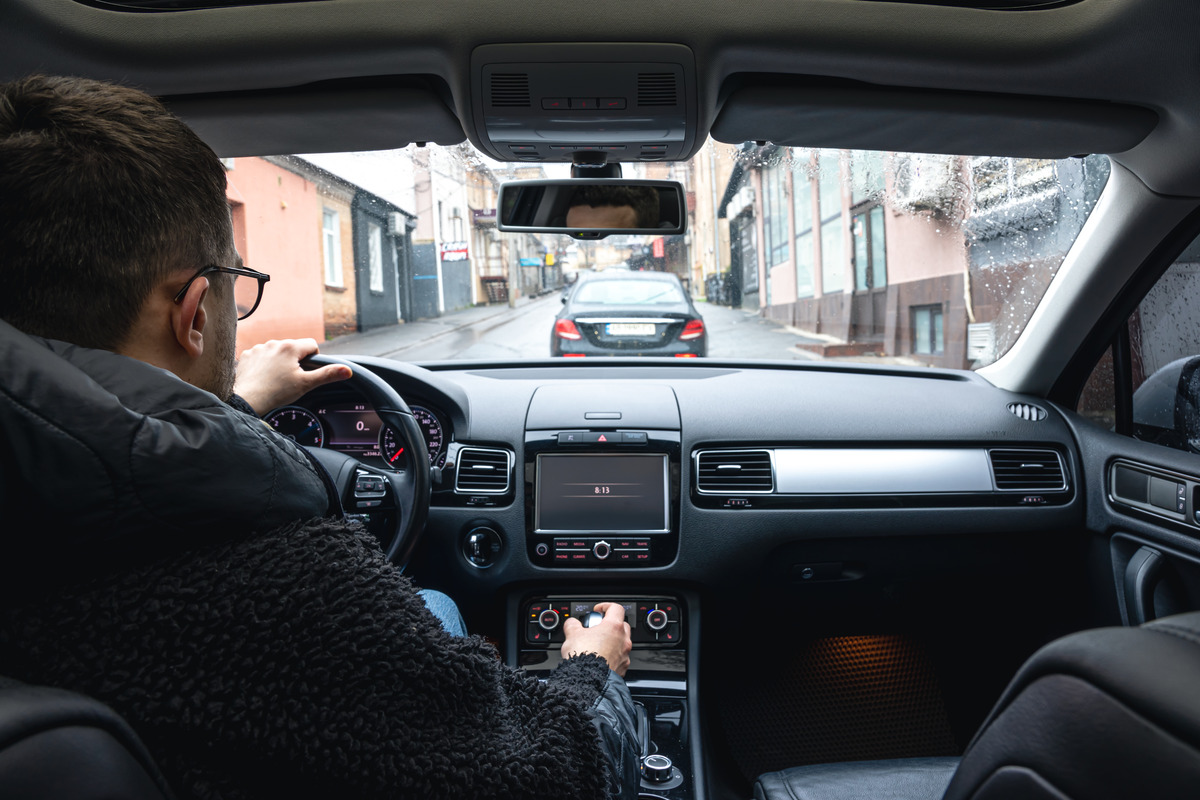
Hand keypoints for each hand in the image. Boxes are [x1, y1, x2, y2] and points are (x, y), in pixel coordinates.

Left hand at [233, 338, 351, 414]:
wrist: (247, 400)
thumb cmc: (277, 393)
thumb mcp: (306, 384)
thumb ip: (327, 375)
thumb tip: (347, 370)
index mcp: (291, 347)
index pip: (311, 345)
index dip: (313, 359)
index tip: (306, 372)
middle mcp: (274, 343)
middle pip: (293, 349)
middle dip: (295, 361)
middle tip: (290, 379)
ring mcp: (258, 348)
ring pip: (276, 352)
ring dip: (278, 362)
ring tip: (275, 380)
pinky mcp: (246, 355)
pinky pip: (260, 356)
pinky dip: (263, 365)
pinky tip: (262, 378)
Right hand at [561, 602, 631, 676]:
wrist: (587, 681)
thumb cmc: (583, 657)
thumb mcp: (572, 635)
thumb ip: (573, 624)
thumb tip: (572, 623)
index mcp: (613, 627)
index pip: (616, 608)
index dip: (606, 606)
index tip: (599, 610)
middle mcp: (623, 640)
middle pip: (622, 625)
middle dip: (611, 625)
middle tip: (598, 628)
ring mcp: (625, 655)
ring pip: (622, 643)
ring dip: (613, 641)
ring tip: (598, 645)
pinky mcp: (623, 668)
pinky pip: (620, 658)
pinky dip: (612, 656)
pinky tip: (601, 659)